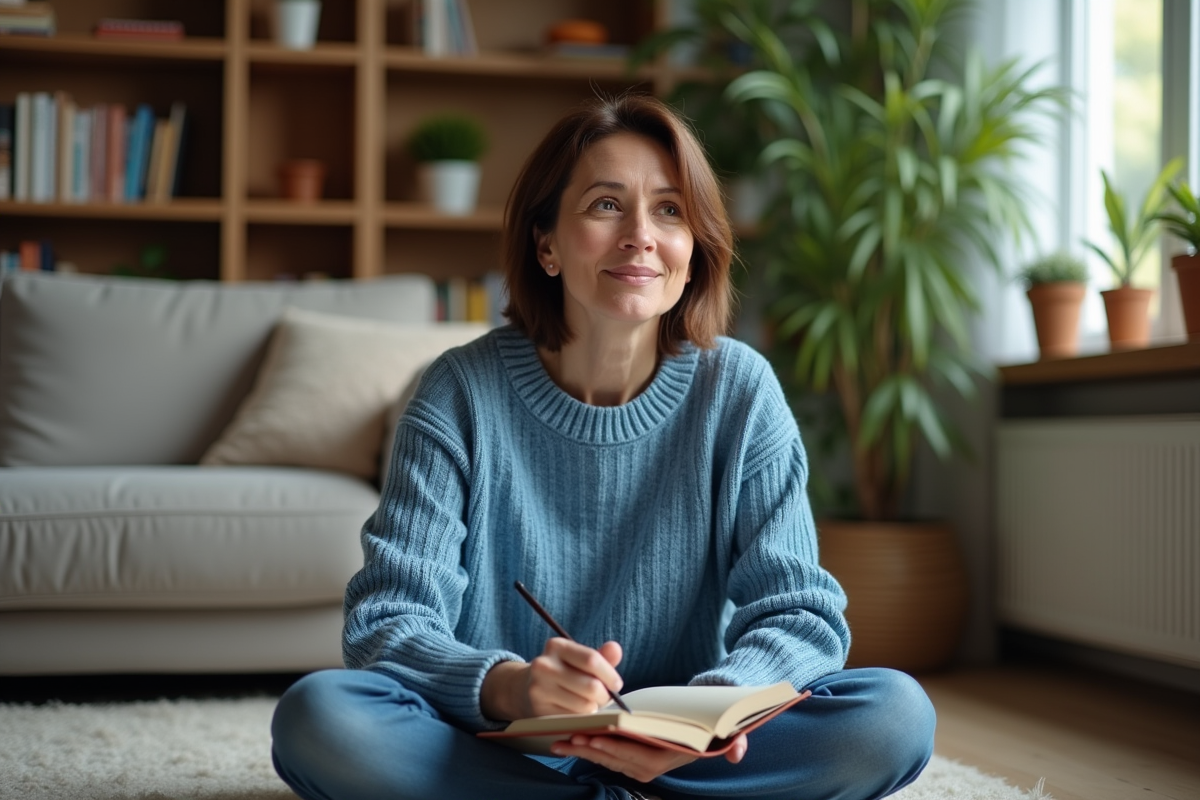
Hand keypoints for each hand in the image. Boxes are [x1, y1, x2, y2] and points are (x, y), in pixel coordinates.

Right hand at [481, 638, 624, 721]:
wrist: (524, 689)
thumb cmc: (562, 673)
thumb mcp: (578, 660)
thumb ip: (600, 656)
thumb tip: (616, 648)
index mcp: (557, 646)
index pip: (591, 659)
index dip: (610, 675)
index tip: (616, 685)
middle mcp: (544, 665)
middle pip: (590, 685)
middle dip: (604, 696)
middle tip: (603, 698)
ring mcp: (539, 688)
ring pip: (584, 706)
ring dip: (593, 709)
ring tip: (588, 704)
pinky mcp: (538, 710)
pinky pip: (574, 719)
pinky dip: (581, 719)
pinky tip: (576, 712)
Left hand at [550, 732, 748, 782]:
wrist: (708, 720)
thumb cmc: (713, 719)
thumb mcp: (728, 729)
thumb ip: (736, 742)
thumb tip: (737, 755)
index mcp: (672, 757)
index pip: (638, 756)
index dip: (615, 748)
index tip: (594, 736)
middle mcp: (655, 766)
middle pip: (618, 759)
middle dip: (592, 750)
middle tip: (567, 737)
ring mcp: (643, 764)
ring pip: (609, 759)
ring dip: (586, 751)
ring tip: (561, 741)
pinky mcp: (633, 758)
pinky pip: (608, 756)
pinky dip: (591, 748)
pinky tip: (572, 739)